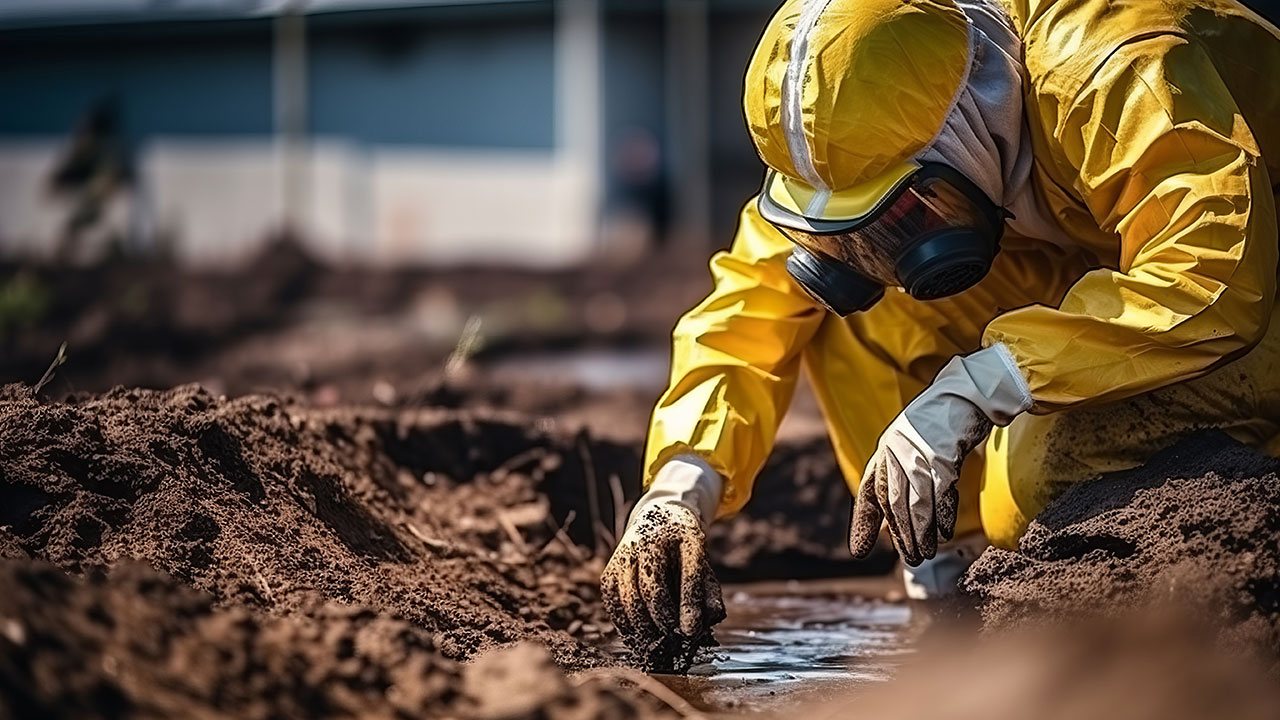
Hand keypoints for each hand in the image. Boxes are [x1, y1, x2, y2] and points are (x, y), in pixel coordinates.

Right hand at [600, 502, 724, 642]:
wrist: (661, 519)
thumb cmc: (685, 549)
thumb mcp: (703, 562)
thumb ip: (707, 591)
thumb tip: (703, 624)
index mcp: (681, 537)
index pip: (687, 574)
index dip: (689, 605)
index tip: (691, 631)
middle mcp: (648, 543)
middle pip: (651, 592)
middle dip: (664, 621)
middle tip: (675, 639)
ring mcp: (625, 556)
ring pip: (629, 599)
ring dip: (644, 627)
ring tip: (658, 642)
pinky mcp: (610, 570)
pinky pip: (613, 602)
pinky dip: (624, 623)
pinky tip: (637, 636)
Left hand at [849, 344, 1030, 565]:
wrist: (966, 393)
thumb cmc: (940, 424)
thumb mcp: (912, 448)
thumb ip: (902, 478)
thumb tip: (894, 519)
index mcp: (885, 451)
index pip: (869, 493)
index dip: (864, 523)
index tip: (859, 551)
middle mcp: (896, 453)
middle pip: (893, 504)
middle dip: (901, 535)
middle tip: (910, 559)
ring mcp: (918, 454)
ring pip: (915, 503)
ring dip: (920, 533)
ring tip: (924, 555)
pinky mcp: (943, 455)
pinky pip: (940, 492)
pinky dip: (941, 515)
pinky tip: (942, 534)